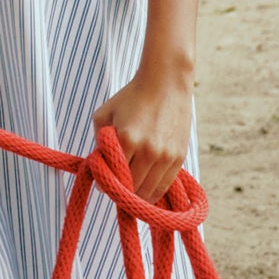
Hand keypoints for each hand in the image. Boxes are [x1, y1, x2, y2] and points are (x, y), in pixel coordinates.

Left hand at [91, 70, 193, 204]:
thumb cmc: (131, 97)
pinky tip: (145, 191)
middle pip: (131, 189)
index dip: (105, 185)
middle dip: (121, 192)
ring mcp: (166, 155)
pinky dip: (154, 193)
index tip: (102, 184)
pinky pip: (165, 186)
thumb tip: (99, 168)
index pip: (113, 177)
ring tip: (130, 191)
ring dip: (137, 196)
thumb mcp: (104, 114)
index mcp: (127, 139)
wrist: (166, 82)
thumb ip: (98, 142)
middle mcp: (149, 151)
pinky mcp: (179, 157)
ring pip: (149, 192)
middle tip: (116, 188)